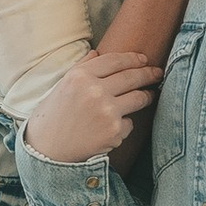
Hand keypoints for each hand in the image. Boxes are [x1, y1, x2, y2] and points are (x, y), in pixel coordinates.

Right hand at [23, 45, 161, 162]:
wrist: (47, 152)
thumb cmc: (52, 118)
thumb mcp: (62, 87)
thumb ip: (81, 68)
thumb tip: (97, 53)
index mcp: (80, 76)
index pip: (115, 60)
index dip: (133, 58)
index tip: (144, 59)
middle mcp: (95, 90)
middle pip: (132, 76)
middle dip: (149, 74)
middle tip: (157, 73)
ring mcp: (107, 111)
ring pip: (139, 98)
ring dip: (146, 96)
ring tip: (148, 96)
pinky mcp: (114, 131)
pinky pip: (130, 123)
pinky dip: (124, 124)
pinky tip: (111, 128)